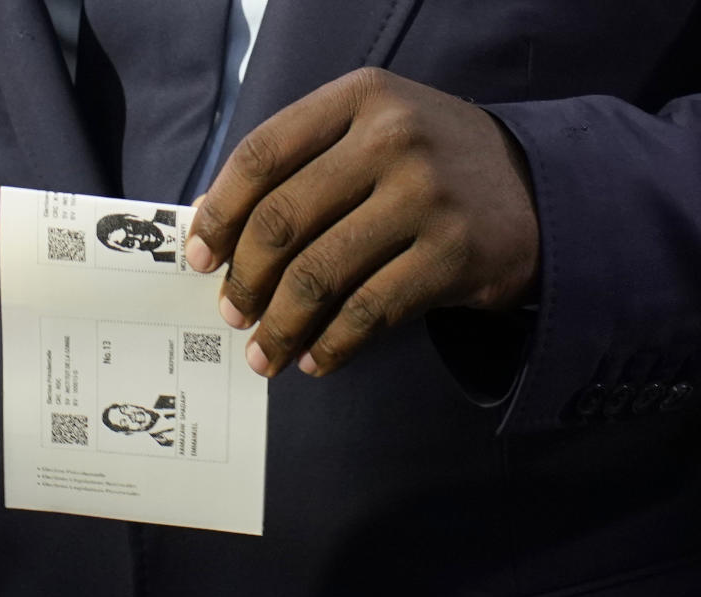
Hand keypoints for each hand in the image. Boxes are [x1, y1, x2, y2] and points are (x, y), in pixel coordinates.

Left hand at [185, 68, 538, 377]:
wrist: (537, 188)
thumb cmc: (428, 166)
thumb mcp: (368, 133)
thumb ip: (299, 164)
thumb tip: (212, 219)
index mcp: (359, 98)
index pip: (262, 154)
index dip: (220, 212)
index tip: (199, 256)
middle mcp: (393, 138)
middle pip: (283, 220)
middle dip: (244, 279)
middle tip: (232, 313)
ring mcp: (427, 195)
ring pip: (321, 274)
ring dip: (280, 325)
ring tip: (263, 352)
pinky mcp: (455, 254)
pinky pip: (369, 311)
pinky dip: (332, 344)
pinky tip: (315, 359)